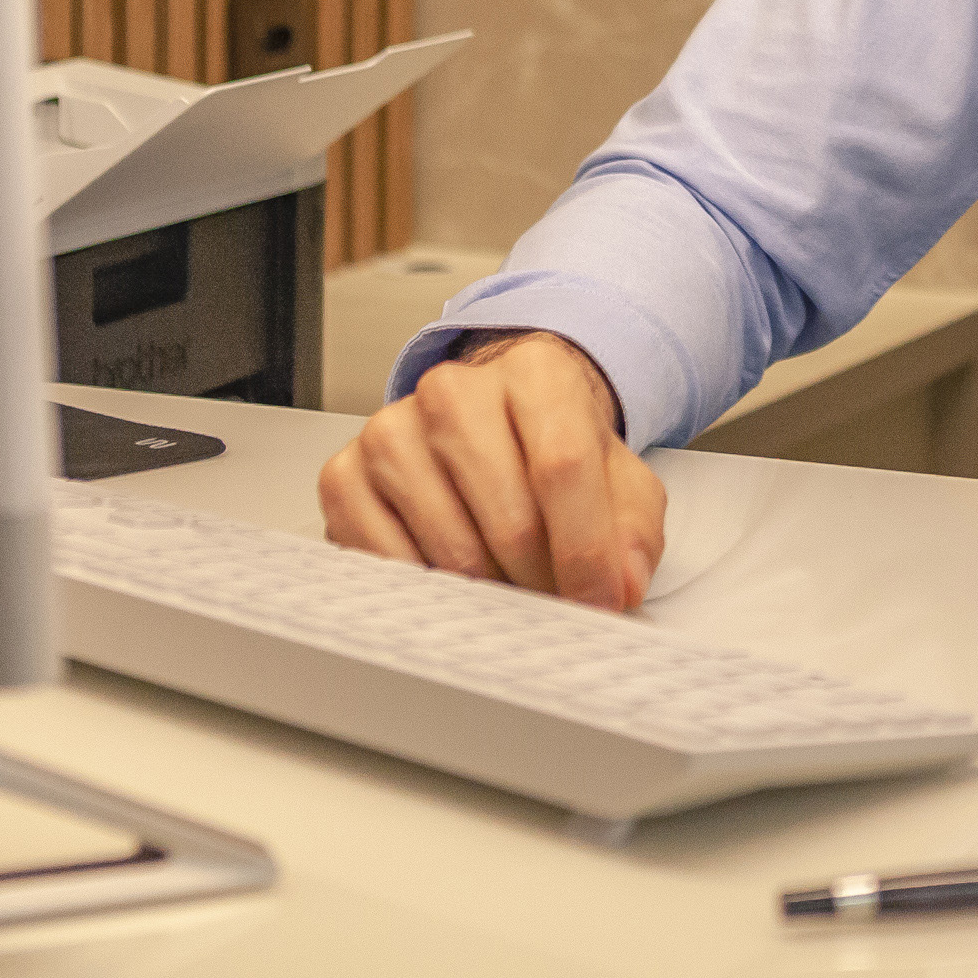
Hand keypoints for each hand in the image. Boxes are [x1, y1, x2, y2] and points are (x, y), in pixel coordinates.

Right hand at [317, 330, 666, 609]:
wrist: (495, 423)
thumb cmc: (553, 450)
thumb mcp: (616, 478)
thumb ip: (632, 528)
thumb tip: (621, 582)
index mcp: (534, 373)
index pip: (563, 464)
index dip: (586, 549)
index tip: (599, 600)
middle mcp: (454, 390)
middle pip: (509, 514)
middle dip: (542, 580)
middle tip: (556, 604)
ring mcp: (391, 429)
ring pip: (450, 546)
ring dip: (489, 591)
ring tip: (510, 589)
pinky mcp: (345, 473)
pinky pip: (384, 559)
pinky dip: (426, 590)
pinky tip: (452, 585)